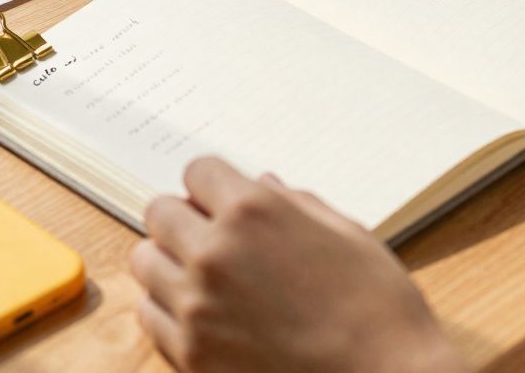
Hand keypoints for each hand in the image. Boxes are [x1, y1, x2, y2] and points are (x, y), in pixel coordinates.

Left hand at [129, 157, 466, 372]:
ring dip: (171, 262)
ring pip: (145, 261)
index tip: (224, 201)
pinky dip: (168, 308)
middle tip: (212, 236)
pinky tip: (203, 314)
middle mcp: (215, 253)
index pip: (197, 171)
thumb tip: (264, 185)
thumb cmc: (379, 309)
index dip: (214, 185)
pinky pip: (150, 314)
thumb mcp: (348, 236)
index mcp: (254, 212)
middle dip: (185, 218)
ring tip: (205, 277)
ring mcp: (196, 306)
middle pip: (160, 212)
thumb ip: (297, 205)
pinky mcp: (191, 354)